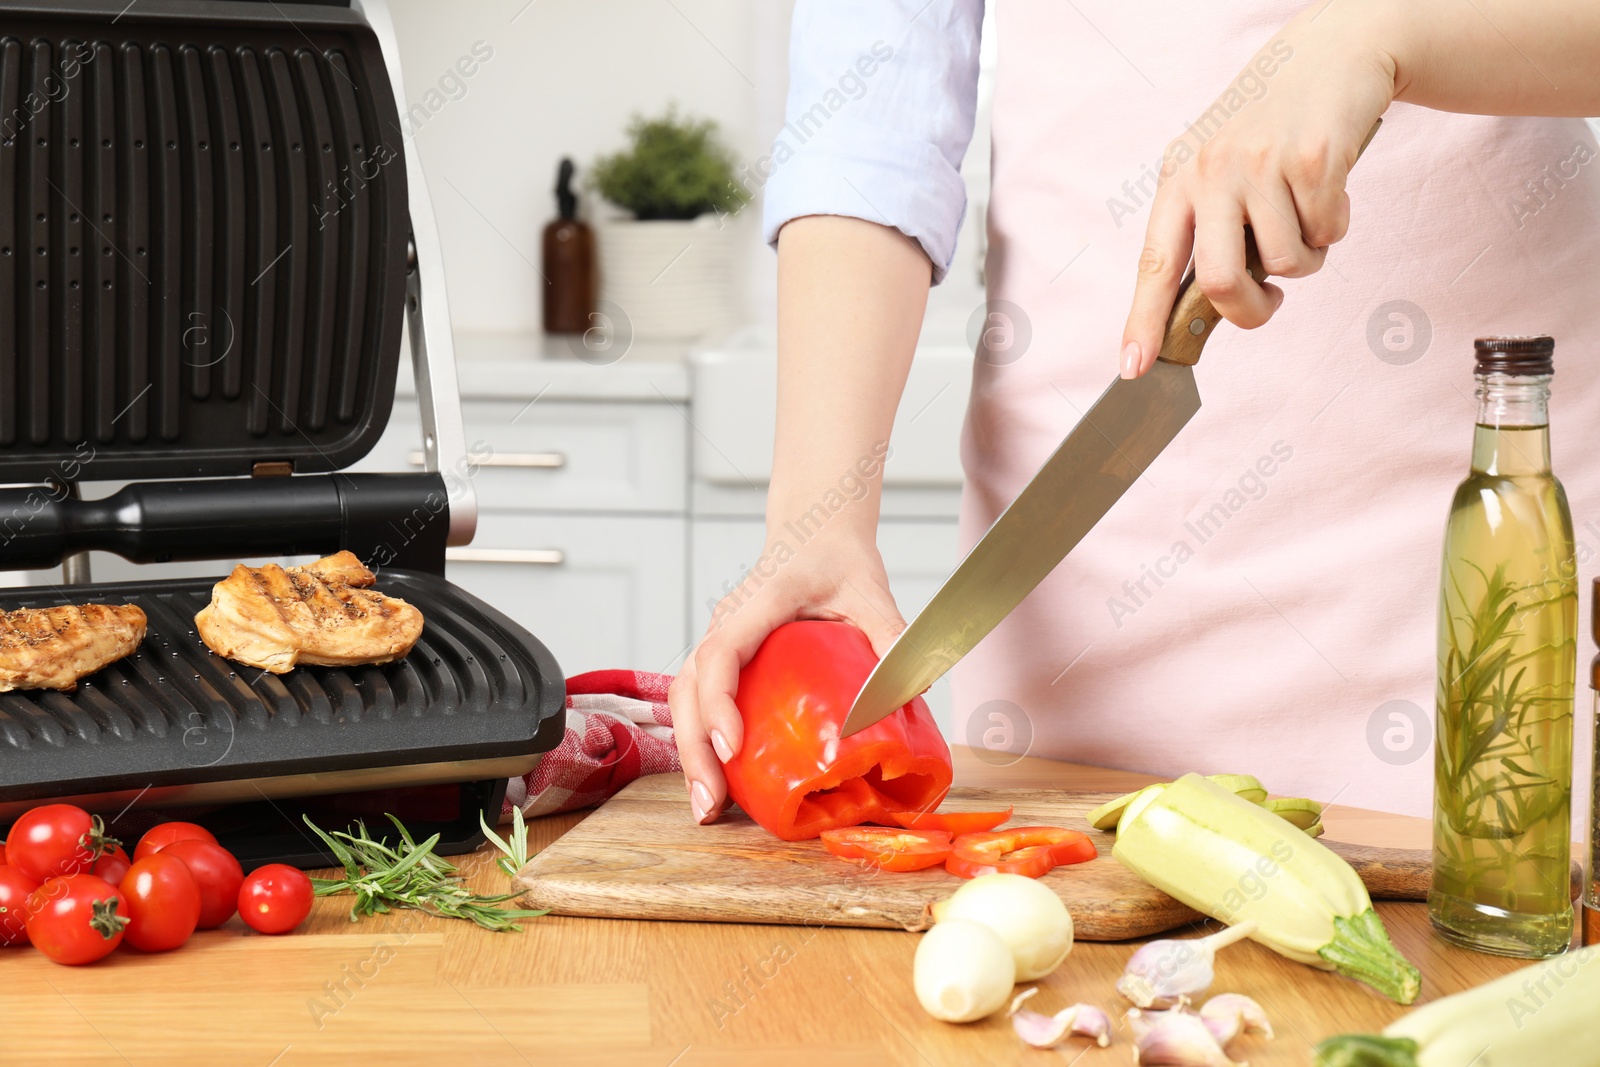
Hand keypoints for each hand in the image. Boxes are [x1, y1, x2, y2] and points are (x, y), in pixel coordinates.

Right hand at [670, 531, 903, 824]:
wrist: (815, 533)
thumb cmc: (839, 559)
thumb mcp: (871, 590)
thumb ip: (890, 633)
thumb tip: (915, 688)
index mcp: (758, 602)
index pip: (722, 653)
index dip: (719, 702)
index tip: (732, 747)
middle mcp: (727, 621)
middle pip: (688, 687)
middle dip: (694, 748)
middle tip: (709, 804)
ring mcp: (720, 639)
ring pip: (685, 697)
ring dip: (691, 752)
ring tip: (706, 807)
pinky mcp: (725, 657)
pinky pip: (700, 700)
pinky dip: (701, 741)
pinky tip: (717, 782)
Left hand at [1120, 1, 1398, 376]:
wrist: (1330, 54)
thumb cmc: (1270, 126)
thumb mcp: (1217, 166)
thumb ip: (1206, 229)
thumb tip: (1208, 309)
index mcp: (1177, 179)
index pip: (1153, 265)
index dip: (1143, 322)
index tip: (1135, 367)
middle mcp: (1210, 171)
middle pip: (1220, 282)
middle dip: (1251, 311)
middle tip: (1269, 301)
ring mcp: (1260, 164)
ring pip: (1286, 264)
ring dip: (1305, 259)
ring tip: (1305, 216)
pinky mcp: (1312, 159)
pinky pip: (1327, 233)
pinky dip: (1335, 226)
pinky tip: (1329, 188)